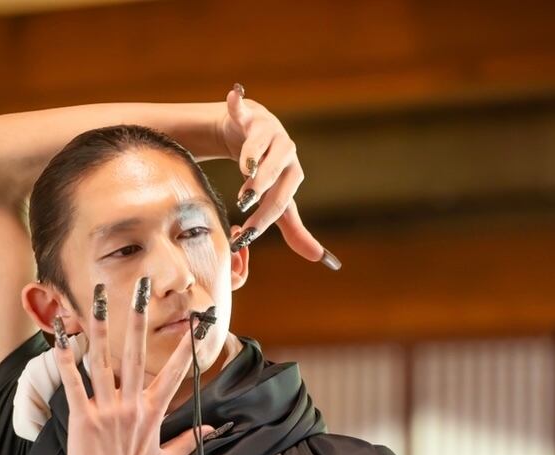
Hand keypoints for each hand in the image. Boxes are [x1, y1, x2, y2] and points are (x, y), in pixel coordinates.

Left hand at [53, 278, 211, 454]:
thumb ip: (188, 441)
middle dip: (140, 318)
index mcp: (152, 411)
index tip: (197, 324)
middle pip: (137, 353)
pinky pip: (74, 384)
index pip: (173, 372)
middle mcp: (131, 405)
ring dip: (101, 327)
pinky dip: (67, 361)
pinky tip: (62, 338)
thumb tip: (211, 430)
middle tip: (143, 288)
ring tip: (98, 299)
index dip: (186, 347)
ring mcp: (107, 410)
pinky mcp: (84, 419)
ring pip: (104, 361)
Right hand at [218, 84, 339, 269]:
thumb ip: (294, 228)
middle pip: (277, 167)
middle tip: (246, 200)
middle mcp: (284, 150)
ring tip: (245, 168)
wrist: (251, 135)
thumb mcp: (279, 200)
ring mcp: (267, 131)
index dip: (265, 216)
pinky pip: (241, 110)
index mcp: (292, 172)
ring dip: (253, 154)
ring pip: (261, 142)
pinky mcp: (247, 116)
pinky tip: (234, 95)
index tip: (246, 234)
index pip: (281, 198)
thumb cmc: (268, 173)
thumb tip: (320, 259)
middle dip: (263, 183)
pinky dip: (237, 104)